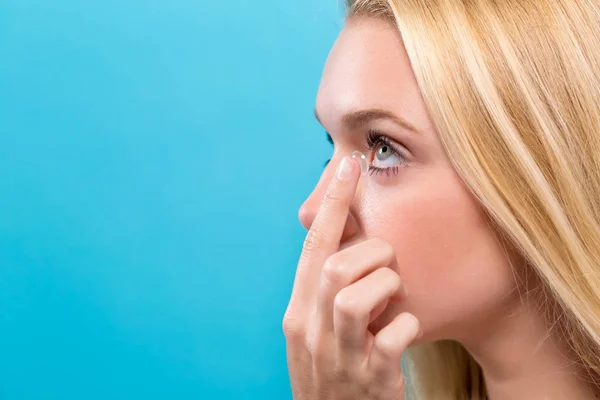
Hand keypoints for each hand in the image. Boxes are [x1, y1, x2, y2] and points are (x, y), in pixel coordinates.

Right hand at [283, 155, 420, 399]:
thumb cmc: (335, 369)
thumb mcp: (319, 329)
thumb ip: (325, 289)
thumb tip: (346, 233)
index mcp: (299, 311)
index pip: (313, 244)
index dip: (333, 202)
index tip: (351, 164)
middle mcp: (311, 331)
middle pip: (335, 266)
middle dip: (371, 254)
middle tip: (386, 263)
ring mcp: (339, 357)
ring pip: (357, 296)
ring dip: (387, 288)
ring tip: (393, 300)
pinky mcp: (371, 379)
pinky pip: (395, 335)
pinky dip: (407, 326)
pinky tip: (405, 332)